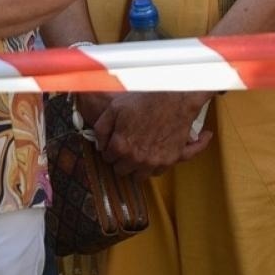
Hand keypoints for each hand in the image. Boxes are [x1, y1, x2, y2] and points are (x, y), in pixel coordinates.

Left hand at [93, 91, 213, 177]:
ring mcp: (154, 161)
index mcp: (121, 146)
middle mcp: (136, 158)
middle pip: (121, 170)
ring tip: (140, 153)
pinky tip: (154, 154)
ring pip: (139, 176)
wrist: (175, 97)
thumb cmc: (146, 100)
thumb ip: (101, 129)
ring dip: (137, 167)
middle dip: (121, 160)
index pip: (108, 159)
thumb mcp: (115, 108)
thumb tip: (100, 145)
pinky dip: (155, 166)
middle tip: (127, 147)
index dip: (110, 149)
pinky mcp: (169, 160)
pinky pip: (158, 173)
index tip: (116, 142)